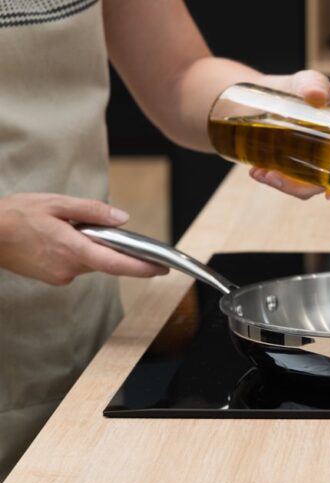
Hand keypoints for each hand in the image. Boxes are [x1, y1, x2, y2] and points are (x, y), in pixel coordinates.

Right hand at [0, 193, 167, 285]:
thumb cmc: (14, 215)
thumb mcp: (56, 203)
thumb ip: (93, 211)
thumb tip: (122, 219)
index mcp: (72, 249)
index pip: (117, 264)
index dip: (142, 268)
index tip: (161, 268)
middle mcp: (68, 268)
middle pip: (106, 261)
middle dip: (111, 246)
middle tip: (102, 226)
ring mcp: (60, 276)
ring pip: (91, 262)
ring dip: (92, 247)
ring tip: (67, 226)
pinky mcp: (52, 277)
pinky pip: (76, 264)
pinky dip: (78, 251)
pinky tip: (59, 237)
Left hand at [248, 70, 329, 200]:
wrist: (261, 91)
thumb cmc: (293, 87)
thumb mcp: (306, 81)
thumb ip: (313, 84)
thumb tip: (316, 96)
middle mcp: (327, 155)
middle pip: (321, 183)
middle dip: (298, 187)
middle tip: (274, 176)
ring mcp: (306, 162)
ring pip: (300, 185)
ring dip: (281, 185)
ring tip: (260, 173)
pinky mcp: (287, 166)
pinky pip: (284, 180)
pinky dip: (270, 179)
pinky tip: (255, 171)